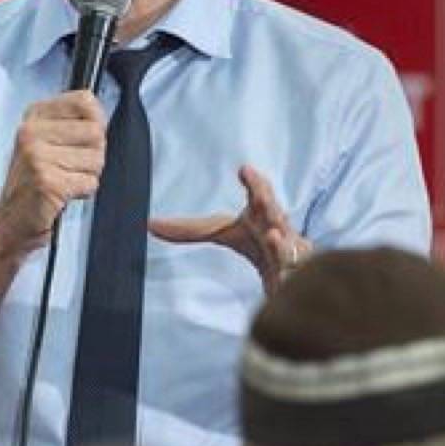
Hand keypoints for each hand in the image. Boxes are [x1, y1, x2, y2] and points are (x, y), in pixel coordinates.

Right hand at [0, 90, 106, 250]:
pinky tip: (64, 194)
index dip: (96, 121)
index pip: (85, 101)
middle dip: (93, 154)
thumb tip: (100, 117)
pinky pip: (90, 182)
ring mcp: (38, 156)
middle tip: (71, 167)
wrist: (10, 220)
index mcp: (34, 116)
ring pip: (96, 158)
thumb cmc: (33, 181)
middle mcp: (32, 132)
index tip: (84, 138)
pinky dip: (83, 192)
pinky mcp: (48, 181)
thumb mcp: (45, 140)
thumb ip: (71, 123)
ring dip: (88, 175)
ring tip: (65, 180)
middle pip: (96, 132)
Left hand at [148, 164, 311, 292]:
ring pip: (287, 245)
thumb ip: (189, 230)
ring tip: (271, 234)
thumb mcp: (224, 232)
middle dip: (266, 197)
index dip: (254, 183)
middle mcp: (279, 229)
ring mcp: (292, 252)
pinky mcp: (296, 276)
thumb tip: (148, 224)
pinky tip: (283, 274)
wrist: (293, 274)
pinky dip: (288, 273)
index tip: (244, 169)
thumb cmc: (259, 244)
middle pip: (274, 212)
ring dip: (279, 240)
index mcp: (261, 215)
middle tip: (255, 186)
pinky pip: (293, 274)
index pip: (259, 194)